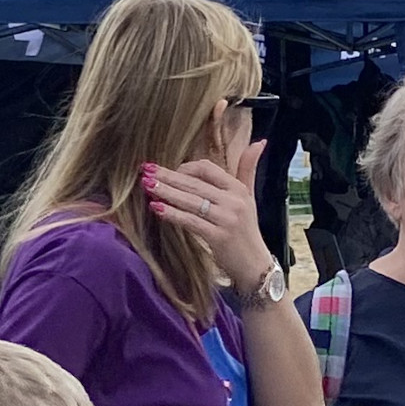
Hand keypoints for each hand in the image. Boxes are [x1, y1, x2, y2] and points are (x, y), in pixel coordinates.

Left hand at [141, 153, 273, 295]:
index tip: (168, 171)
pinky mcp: (218, 237)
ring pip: (190, 201)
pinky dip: (172, 214)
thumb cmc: (246, 229)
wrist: (254, 264)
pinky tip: (157, 208)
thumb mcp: (249, 196)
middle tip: (145, 171)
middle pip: (194, 183)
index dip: (185, 168)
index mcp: (238, 188)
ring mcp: (227, 219)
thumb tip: (259, 141)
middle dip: (167, 177)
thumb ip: (248, 169)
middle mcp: (234, 201)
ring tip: (147, 185)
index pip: (207, 169)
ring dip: (166, 192)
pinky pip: (191, 221)